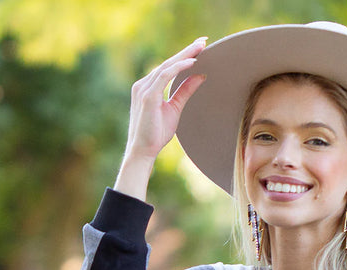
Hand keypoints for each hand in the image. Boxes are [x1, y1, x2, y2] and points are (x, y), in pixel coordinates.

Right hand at [114, 37, 206, 198]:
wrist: (143, 151)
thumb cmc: (155, 134)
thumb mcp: (174, 109)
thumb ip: (184, 91)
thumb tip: (200, 76)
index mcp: (148, 87)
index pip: (168, 67)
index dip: (183, 56)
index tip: (199, 47)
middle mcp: (143, 85)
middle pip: (168, 63)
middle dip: (186, 51)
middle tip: (203, 40)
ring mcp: (143, 89)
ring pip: (167, 66)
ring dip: (185, 55)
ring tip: (201, 47)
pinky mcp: (147, 96)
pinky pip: (165, 75)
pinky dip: (178, 67)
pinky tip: (191, 62)